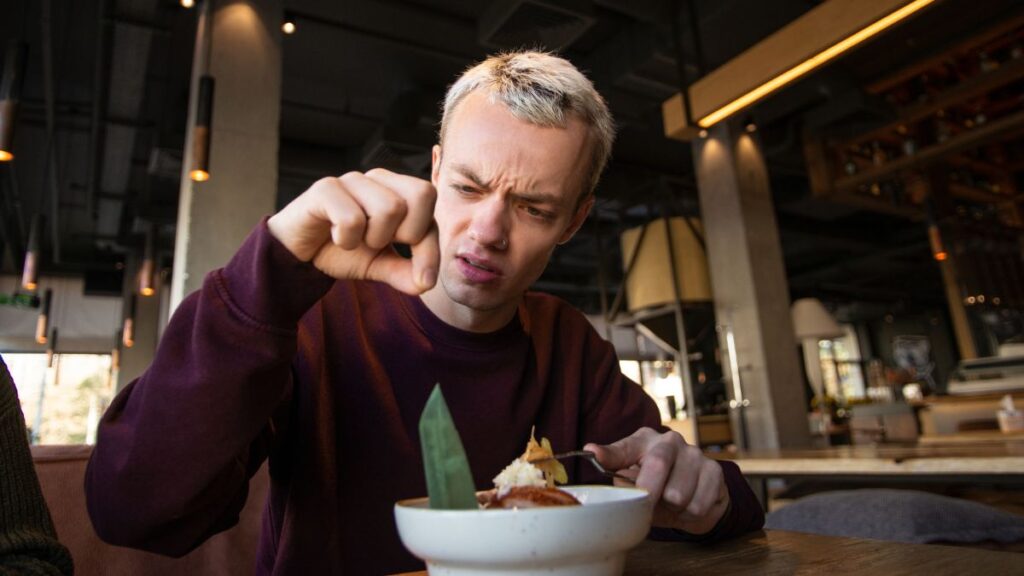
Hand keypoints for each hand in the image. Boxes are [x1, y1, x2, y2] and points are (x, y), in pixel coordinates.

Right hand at [267, 169, 438, 294]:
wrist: (298, 254)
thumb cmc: (342, 251)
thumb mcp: (380, 266)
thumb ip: (406, 273)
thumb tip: (427, 283)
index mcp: (398, 190)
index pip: (432, 205)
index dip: (430, 247)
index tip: (422, 278)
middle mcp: (379, 179)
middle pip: (422, 194)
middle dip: (407, 234)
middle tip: (380, 244)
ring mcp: (351, 180)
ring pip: (390, 208)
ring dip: (372, 239)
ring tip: (354, 241)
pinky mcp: (325, 189)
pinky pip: (353, 218)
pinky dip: (346, 240)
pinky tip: (335, 238)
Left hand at [584, 428, 728, 534]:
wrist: (698, 496)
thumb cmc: (660, 487)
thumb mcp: (637, 483)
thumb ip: (623, 482)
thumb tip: (614, 479)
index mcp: (644, 441)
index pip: (624, 447)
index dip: (609, 453)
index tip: (592, 453)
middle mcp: (670, 441)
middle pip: (657, 466)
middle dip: (650, 493)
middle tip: (650, 504)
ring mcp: (694, 454)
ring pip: (678, 495)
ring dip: (673, 509)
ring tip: (672, 504)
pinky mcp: (715, 471)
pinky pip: (697, 505)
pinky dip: (690, 514)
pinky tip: (689, 505)